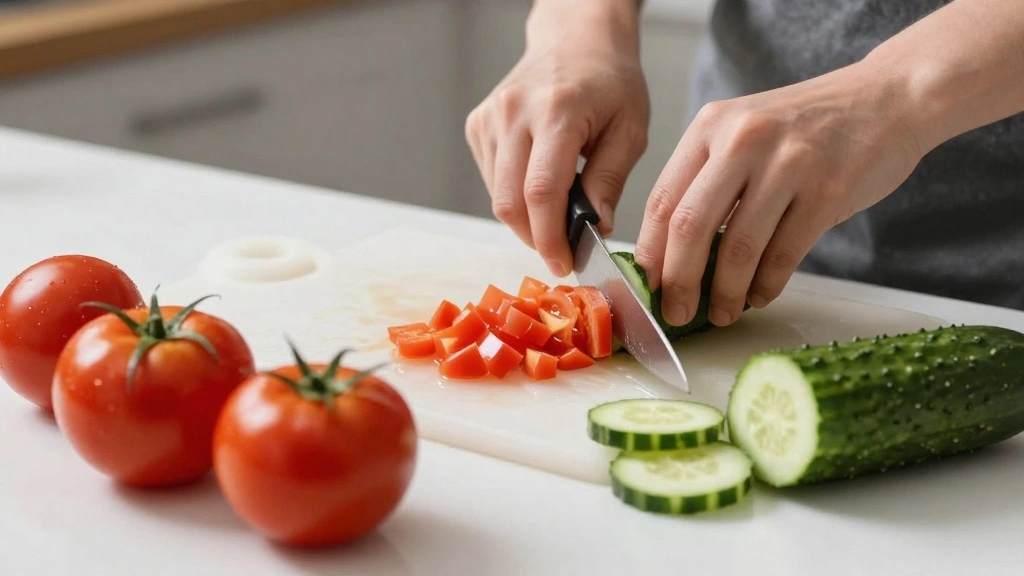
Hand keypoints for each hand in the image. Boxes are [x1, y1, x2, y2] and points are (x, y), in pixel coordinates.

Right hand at [464, 0, 649, 276]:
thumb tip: (596, 229)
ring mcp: (490, 117)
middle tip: (561, 252)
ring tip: (557, 217)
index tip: (564, 263)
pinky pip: (490, 180)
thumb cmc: (610, 81)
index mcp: (558, 111)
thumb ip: (610, 180)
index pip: (542, 191)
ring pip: (496, 196)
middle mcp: (514, 112)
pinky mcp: (478, 124)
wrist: (575, 38)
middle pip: (509, 201)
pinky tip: (539, 187)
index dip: (550, 238)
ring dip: (525, 220)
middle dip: (535, 238)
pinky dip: (513, 197)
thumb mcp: (630, 129)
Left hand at [634, 62, 924, 326]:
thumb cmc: (809, 126)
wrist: (889, 97)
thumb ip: (708, 180)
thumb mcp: (745, 132)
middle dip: (677, 281)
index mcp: (711, 125)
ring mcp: (788, 163)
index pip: (663, 199)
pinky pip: (783, 255)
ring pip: (737, 248)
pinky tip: (759, 296)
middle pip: (689, 227)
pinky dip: (766, 286)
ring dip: (724, 293)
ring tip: (721, 313)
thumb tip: (671, 255)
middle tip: (675, 312)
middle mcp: (743, 139)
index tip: (647, 286)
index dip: (650, 252)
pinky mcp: (828, 190)